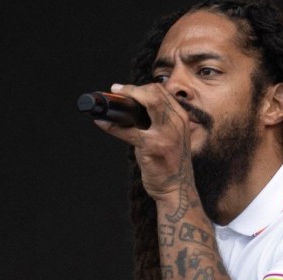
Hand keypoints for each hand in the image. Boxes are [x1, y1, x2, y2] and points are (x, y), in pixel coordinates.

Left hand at [94, 83, 193, 201]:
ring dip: (125, 99)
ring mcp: (166, 134)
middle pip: (154, 93)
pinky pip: (128, 130)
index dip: (140, 87)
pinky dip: (111, 125)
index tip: (124, 89)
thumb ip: (159, 121)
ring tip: (108, 103)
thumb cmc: (169, 163)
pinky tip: (101, 122)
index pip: (161, 91)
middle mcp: (176, 122)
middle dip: (131, 89)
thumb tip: (131, 109)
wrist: (177, 189)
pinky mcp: (152, 147)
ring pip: (147, 103)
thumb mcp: (172, 137)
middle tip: (115, 91)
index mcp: (180, 117)